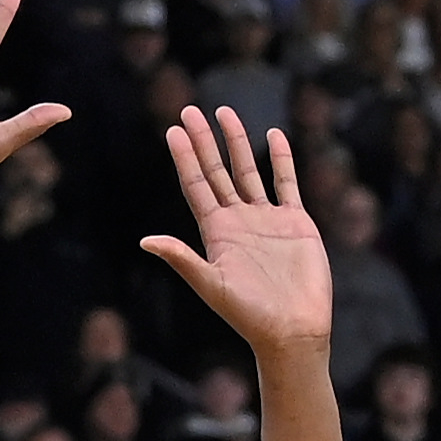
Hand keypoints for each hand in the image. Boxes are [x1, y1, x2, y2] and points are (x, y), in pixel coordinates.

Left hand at [138, 106, 331, 360]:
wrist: (293, 330)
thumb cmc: (249, 315)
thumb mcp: (211, 285)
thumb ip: (182, 258)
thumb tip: (146, 240)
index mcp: (216, 233)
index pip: (196, 186)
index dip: (184, 158)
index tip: (173, 130)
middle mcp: (238, 221)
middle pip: (217, 172)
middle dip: (204, 141)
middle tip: (189, 110)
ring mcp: (267, 220)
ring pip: (248, 171)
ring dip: (237, 142)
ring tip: (225, 112)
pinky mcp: (295, 223)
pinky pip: (286, 183)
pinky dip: (281, 159)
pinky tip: (274, 135)